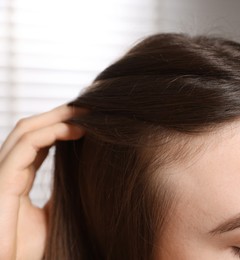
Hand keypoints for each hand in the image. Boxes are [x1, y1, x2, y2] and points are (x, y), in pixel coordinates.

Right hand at [0, 105, 84, 259]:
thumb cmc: (28, 247)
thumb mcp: (54, 213)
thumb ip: (62, 191)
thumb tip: (84, 173)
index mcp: (18, 176)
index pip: (38, 141)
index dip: (61, 125)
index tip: (89, 120)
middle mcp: (8, 169)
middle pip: (31, 129)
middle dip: (61, 114)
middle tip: (91, 108)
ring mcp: (2, 173)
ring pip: (26, 130)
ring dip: (58, 117)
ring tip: (86, 113)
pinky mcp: (1, 180)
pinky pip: (25, 146)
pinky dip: (50, 132)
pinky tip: (75, 130)